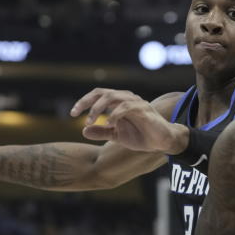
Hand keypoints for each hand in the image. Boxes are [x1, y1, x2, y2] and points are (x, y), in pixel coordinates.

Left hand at [71, 88, 185, 153]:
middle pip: (103, 92)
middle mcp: (126, 99)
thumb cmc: (141, 136)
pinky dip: (114, 114)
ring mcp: (136, 102)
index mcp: (119, 102)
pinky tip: (108, 124)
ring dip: (98, 108)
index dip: (84, 101)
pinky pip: (126, 107)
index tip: (72, 113)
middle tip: (78, 115)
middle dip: (87, 102)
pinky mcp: (144, 110)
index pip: (98, 95)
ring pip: (113, 96)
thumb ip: (101, 132)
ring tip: (90, 121)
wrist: (162, 142)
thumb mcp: (117, 136)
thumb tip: (83, 130)